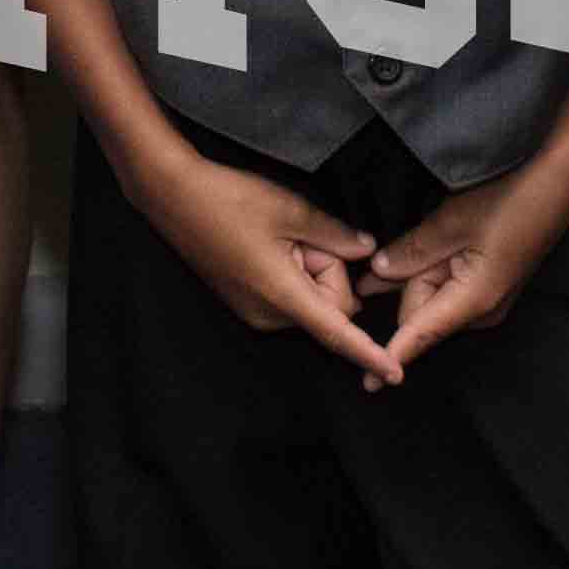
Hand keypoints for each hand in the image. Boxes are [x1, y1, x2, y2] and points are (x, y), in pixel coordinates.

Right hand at [114, 120, 393, 375]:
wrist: (172, 195)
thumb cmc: (228, 199)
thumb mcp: (290, 209)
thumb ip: (336, 235)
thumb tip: (365, 251)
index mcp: (282, 294)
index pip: (337, 332)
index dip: (369, 353)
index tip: (395, 373)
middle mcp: (268, 314)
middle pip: (328, 305)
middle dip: (329, 270)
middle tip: (303, 233)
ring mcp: (254, 312)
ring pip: (309, 299)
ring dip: (308, 269)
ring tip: (279, 234)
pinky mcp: (244, 303)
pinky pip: (288, 296)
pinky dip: (292, 272)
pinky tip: (268, 242)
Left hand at [356, 155, 568, 377]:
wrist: (558, 183)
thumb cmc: (510, 201)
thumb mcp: (452, 222)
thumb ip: (412, 251)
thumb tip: (378, 272)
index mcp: (473, 300)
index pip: (422, 334)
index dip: (393, 354)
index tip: (369, 386)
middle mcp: (482, 310)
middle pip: (422, 307)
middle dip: (408, 276)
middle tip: (427, 235)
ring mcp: (488, 298)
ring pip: (434, 292)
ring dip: (424, 264)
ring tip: (446, 228)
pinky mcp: (490, 283)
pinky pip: (449, 282)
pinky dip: (436, 263)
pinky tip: (442, 236)